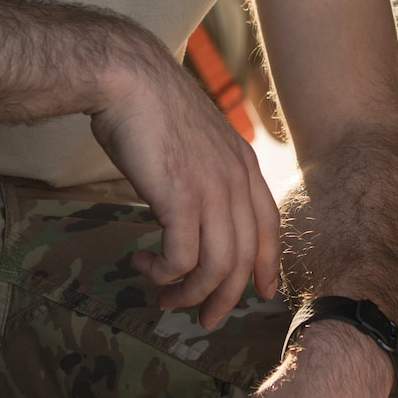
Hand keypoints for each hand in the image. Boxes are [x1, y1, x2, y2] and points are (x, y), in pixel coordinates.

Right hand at [90, 43, 280, 325]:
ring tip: (162, 296)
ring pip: (216, 268)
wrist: (128, 79)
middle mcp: (236, 181)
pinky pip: (181, 259)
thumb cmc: (149, 105)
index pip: (269, 226)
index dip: (266, 264)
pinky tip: (142, 264)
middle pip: (243, 258)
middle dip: (224, 297)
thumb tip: (191, 204)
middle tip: (201, 319)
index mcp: (243, 165)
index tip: (258, 292)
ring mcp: (211, 191)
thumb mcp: (194, 138)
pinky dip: (162, 272)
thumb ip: (204, 169)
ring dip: (188, 292)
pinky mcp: (180, 200)